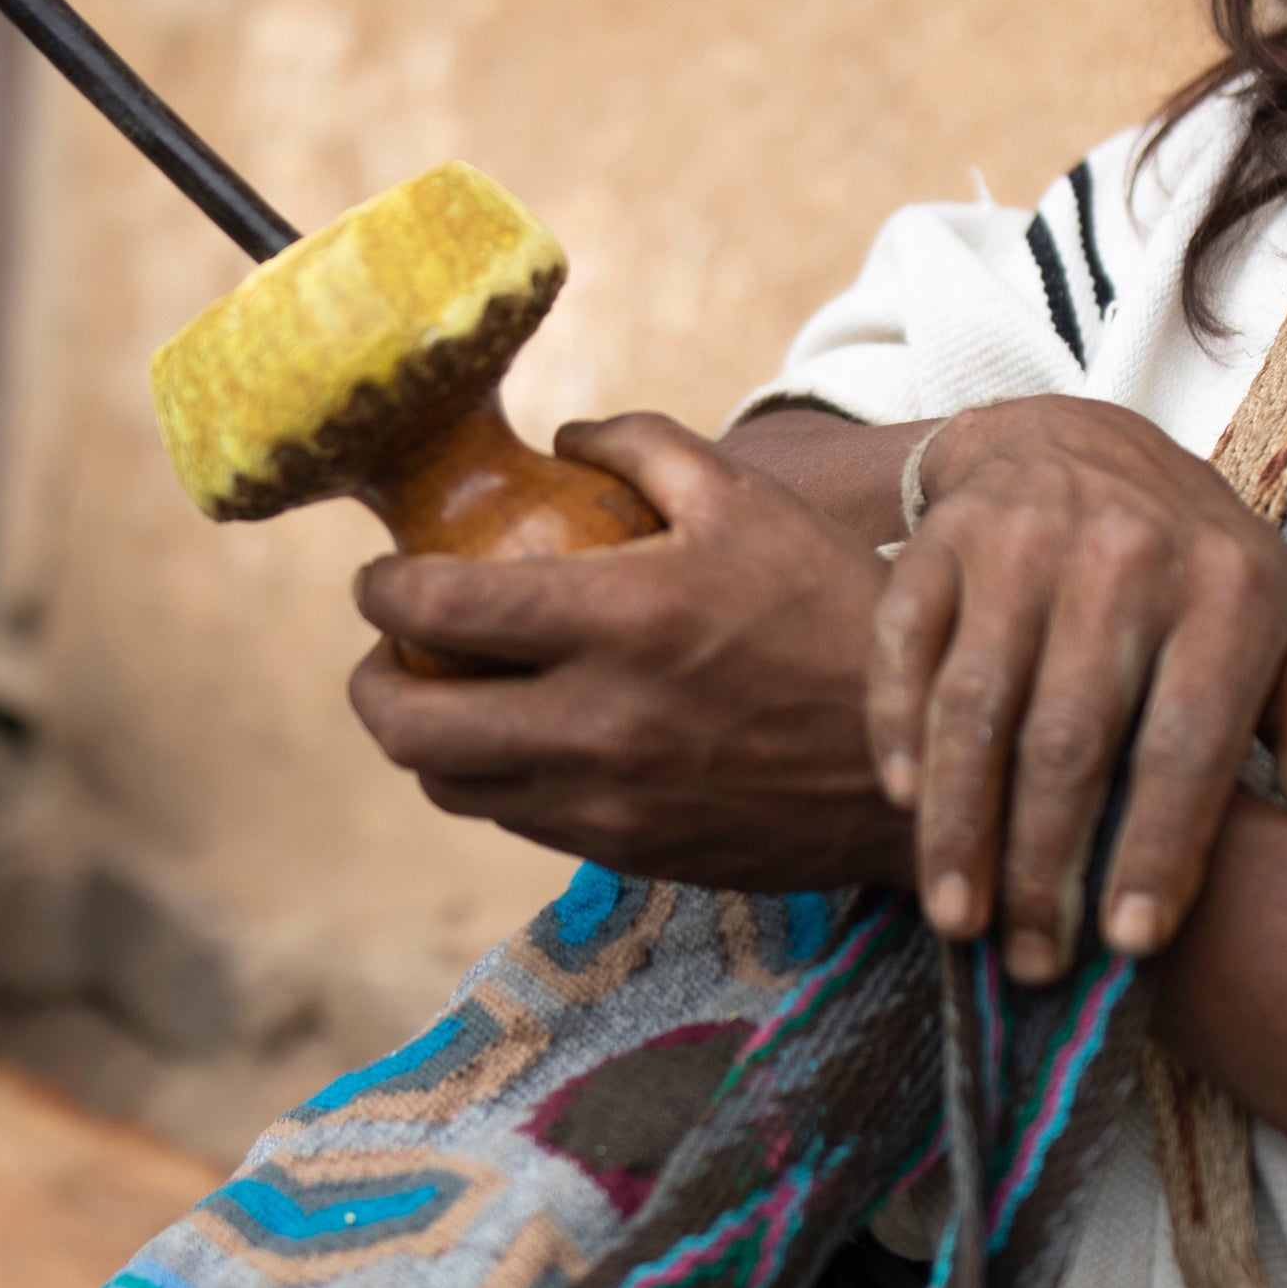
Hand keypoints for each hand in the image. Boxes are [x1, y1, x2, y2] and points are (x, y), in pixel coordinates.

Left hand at [345, 413, 912, 890]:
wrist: (915, 766)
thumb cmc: (834, 613)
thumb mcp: (750, 501)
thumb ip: (646, 446)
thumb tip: (564, 436)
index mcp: (622, 620)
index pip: (440, 609)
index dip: (381, 589)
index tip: (379, 575)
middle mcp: (595, 723)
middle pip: (411, 724)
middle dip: (371, 682)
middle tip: (385, 648)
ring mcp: (606, 801)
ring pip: (451, 786)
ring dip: (423, 740)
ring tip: (442, 694)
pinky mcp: (626, 851)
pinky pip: (515, 819)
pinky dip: (491, 779)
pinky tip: (520, 737)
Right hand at [872, 398, 1286, 978]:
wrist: (1077, 439)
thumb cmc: (1191, 562)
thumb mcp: (1278, 626)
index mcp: (1226, 591)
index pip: (1186, 745)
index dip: (1156, 850)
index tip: (1130, 944)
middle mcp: (1125, 559)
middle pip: (1072, 741)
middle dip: (1046, 866)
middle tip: (1033, 959)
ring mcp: (1022, 542)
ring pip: (978, 705)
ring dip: (960, 823)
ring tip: (959, 917)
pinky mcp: (942, 539)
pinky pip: (906, 646)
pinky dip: (896, 726)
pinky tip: (902, 800)